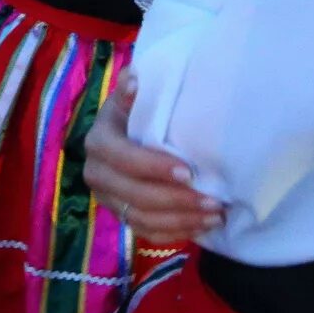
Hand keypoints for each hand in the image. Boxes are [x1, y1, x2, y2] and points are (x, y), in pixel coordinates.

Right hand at [83, 75, 222, 246]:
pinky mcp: (121, 215)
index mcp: (99, 143)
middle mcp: (97, 174)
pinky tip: (202, 227)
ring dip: (181, 221)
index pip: (125, 159)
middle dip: (177, 201)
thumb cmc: (134, 113)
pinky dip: (175, 233)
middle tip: (213, 201)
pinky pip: (146, 233)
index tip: (189, 172)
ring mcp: (108, 199)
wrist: (123, 135)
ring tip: (215, 216)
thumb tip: (135, 79)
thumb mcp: (131, 98)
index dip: (154, 168)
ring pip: (142, 219)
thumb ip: (131, 89)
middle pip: (135, 196)